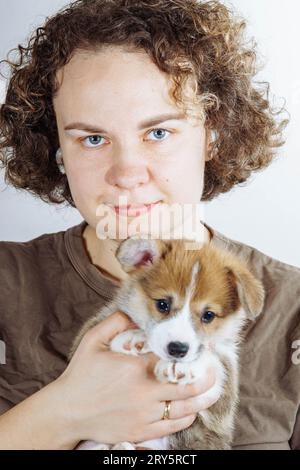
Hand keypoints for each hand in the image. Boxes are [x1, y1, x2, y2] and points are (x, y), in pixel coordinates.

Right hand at [54, 311, 218, 445]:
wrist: (67, 412)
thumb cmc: (80, 375)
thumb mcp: (93, 341)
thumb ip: (115, 322)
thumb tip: (133, 310)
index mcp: (135, 368)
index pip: (172, 357)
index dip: (188, 351)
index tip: (200, 345)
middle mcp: (145, 392)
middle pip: (188, 385)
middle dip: (207, 376)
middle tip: (214, 368)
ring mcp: (145, 414)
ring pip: (186, 408)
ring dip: (203, 398)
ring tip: (211, 389)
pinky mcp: (142, 431)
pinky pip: (173, 426)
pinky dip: (187, 416)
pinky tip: (191, 408)